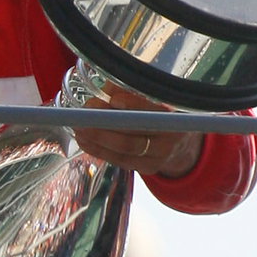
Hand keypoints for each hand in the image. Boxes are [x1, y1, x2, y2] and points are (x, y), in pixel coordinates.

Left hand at [72, 83, 201, 179]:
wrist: (178, 139)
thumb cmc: (156, 109)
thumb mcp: (149, 95)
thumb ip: (126, 89)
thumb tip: (101, 94)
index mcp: (174, 113)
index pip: (154, 110)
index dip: (134, 105)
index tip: (113, 100)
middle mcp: (171, 136)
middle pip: (134, 135)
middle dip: (104, 125)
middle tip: (82, 115)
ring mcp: (160, 156)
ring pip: (124, 150)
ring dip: (97, 140)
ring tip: (78, 129)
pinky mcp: (148, 167)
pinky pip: (120, 160)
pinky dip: (99, 150)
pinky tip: (85, 141)